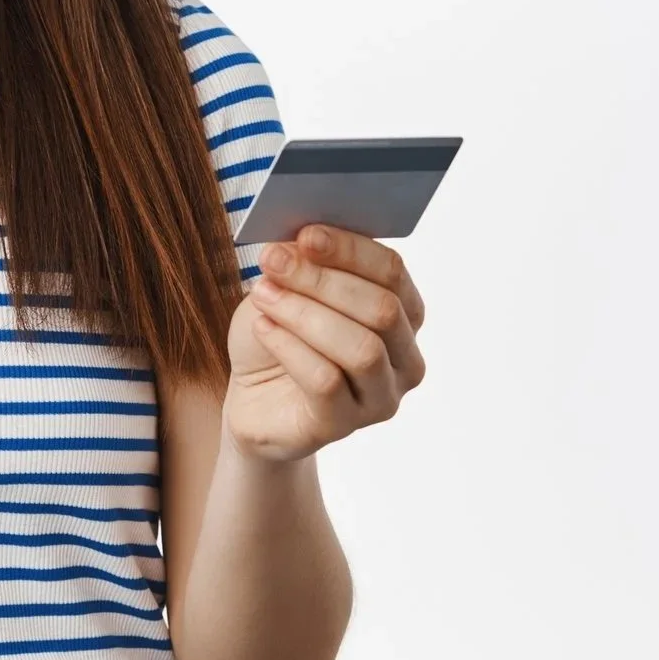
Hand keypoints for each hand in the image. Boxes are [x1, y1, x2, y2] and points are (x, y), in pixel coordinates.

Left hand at [222, 224, 427, 461]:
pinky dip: (290, 347)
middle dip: (323, 280)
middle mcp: (405, 360)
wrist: (253, 400)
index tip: (306, 234)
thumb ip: (307, 263)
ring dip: (305, 313)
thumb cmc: (280, 339)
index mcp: (403, 315)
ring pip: (361, 348)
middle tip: (274, 261)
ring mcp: (380, 398)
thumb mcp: (290, 290)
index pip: (393, 273)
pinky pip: (326, 380)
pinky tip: (263, 327)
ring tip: (264, 294)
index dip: (351, 250)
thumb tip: (304, 237)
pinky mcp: (344, 424)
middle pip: (381, 309)